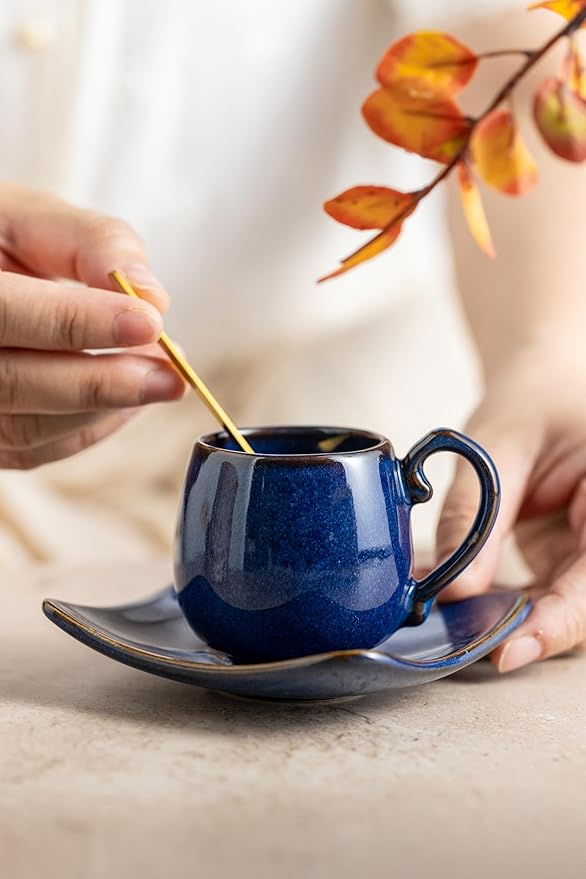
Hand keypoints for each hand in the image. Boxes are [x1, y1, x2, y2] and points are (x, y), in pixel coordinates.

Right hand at [0, 182, 183, 468]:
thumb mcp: (28, 215)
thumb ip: (90, 242)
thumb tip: (153, 294)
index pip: (5, 314)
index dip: (77, 323)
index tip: (149, 322)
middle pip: (14, 384)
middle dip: (103, 382)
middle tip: (172, 374)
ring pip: (28, 429)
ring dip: (106, 408)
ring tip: (160, 377)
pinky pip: (36, 449)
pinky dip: (93, 426)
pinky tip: (132, 398)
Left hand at [436, 349, 585, 672]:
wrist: (544, 385)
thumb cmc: (531, 401)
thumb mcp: (493, 451)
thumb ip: (473, 520)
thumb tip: (452, 592)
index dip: (560, 621)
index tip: (511, 648)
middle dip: (536, 631)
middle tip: (475, 643)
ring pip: (572, 610)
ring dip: (522, 624)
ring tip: (466, 624)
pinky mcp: (574, 560)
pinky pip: (551, 598)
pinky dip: (513, 608)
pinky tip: (472, 605)